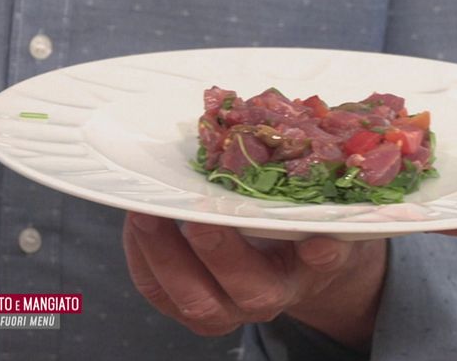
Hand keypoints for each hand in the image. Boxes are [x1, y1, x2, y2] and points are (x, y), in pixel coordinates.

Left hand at [123, 212, 386, 349]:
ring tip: (147, 213)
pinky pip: (157, 292)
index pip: (320, 264)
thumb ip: (310, 188)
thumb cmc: (289, 225)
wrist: (278, 266)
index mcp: (307, 268)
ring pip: (194, 299)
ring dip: (165, 255)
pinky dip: (141, 257)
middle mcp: (268, 298)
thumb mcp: (309, 205)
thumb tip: (301, 146)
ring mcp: (224, 310)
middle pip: (248, 290)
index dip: (319, 255)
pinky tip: (136, 223)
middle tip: (198, 215)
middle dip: (219, 252)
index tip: (317, 240)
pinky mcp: (185, 309)